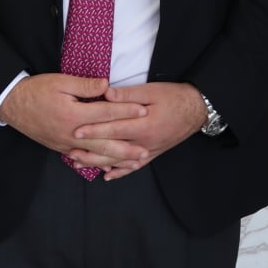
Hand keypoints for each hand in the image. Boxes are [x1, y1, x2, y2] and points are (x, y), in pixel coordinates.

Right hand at [0, 72, 146, 170]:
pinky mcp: (61, 148)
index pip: (106, 113)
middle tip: (145, 150)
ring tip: (133, 162)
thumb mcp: (60, 82)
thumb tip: (107, 86)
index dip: (126, 111)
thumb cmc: (36, 90)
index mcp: (74, 115)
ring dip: (116, 159)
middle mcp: (72, 133)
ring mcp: (66, 144)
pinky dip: (98, 163)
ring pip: (96, 154)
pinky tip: (110, 166)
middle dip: (127, 146)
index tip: (144, 110)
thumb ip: (85, 85)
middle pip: (105, 142)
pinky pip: (83, 159)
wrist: (13, 104)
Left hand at [71, 82, 208, 179]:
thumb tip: (105, 94)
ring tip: (80, 163)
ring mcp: (149, 150)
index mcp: (144, 125)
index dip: (93, 131)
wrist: (197, 110)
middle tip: (70, 152)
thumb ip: (127, 95)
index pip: (113, 129)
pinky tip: (107, 176)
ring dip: (99, 163)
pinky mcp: (154, 153)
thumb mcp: (151, 91)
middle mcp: (145, 142)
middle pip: (113, 149)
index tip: (75, 132)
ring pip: (120, 161)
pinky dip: (121, 172)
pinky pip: (135, 166)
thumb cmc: (173, 97)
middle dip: (90, 152)